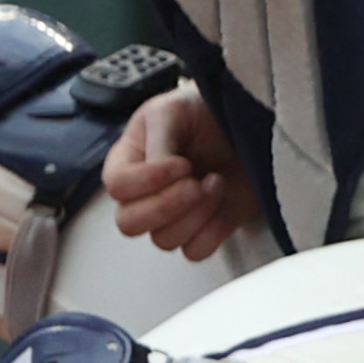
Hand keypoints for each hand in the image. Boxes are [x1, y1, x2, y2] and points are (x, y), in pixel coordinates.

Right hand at [104, 83, 257, 261]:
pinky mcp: (205, 229)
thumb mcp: (172, 112)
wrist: (246, 122)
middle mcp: (144, 193)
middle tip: (195, 184)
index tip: (181, 163)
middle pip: (129, 223)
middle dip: (166, 207)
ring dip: (195, 215)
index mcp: (127, 161)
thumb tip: (158, 172)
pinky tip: (222, 201)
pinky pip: (195, 251)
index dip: (146, 181)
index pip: (117, 186)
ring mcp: (175, 214)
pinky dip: (211, 232)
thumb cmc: (203, 111)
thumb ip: (158, 141)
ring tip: (215, 183)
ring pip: (164, 240)